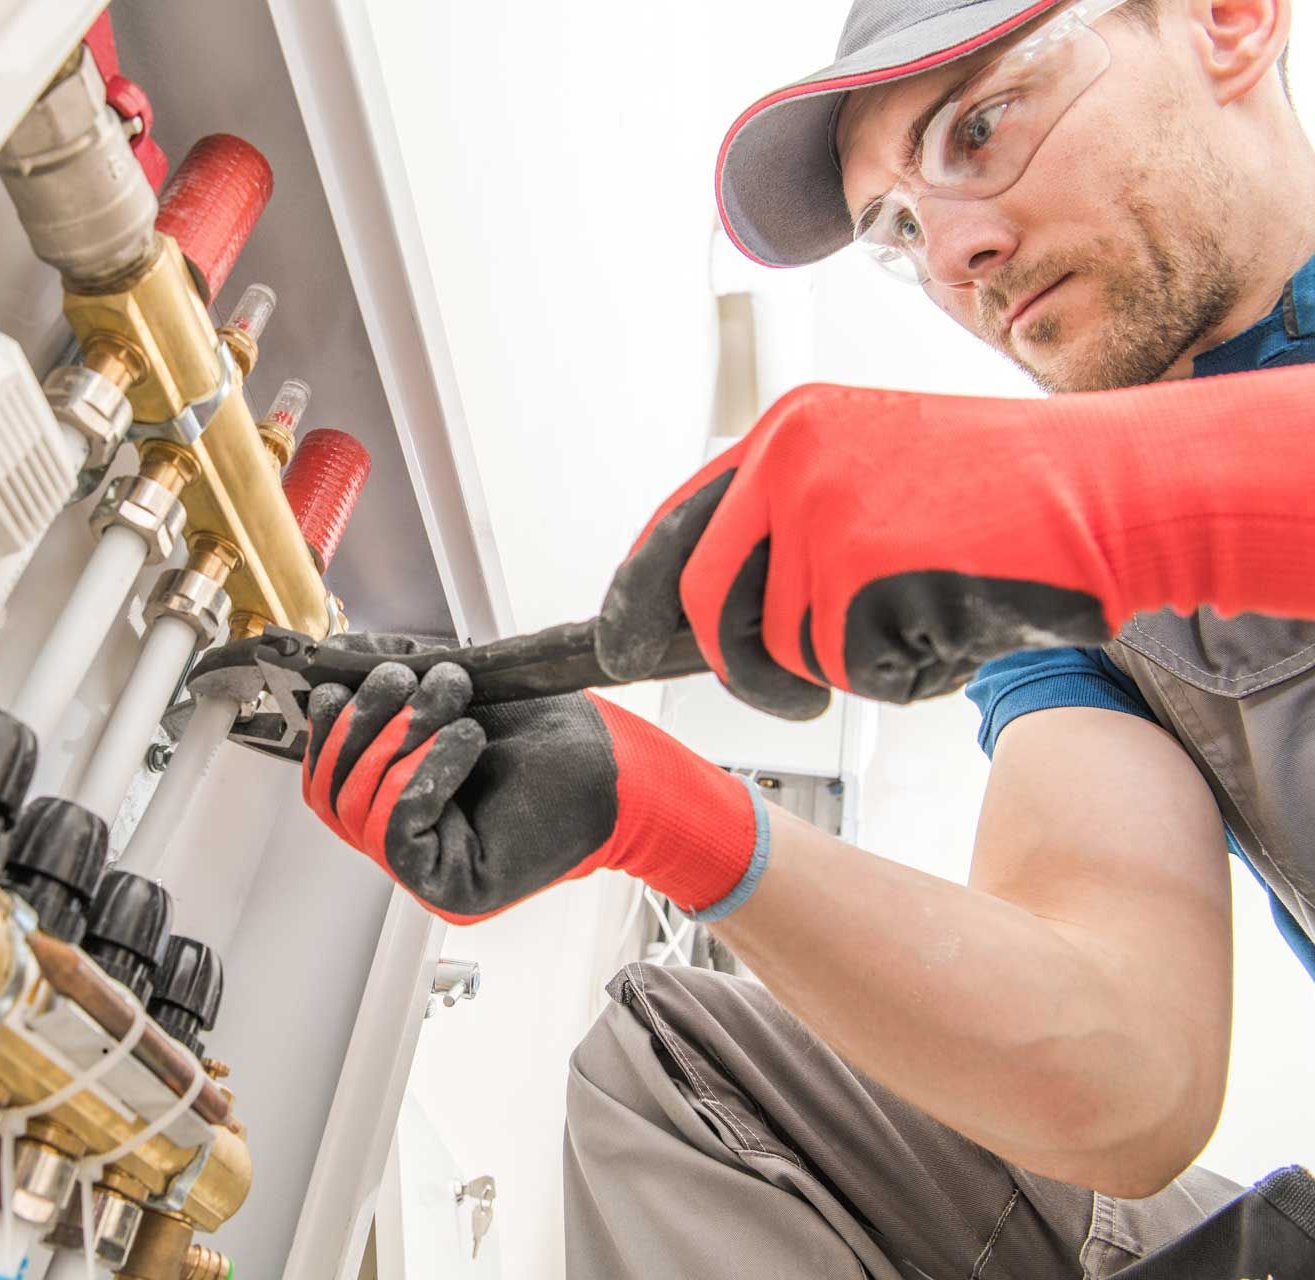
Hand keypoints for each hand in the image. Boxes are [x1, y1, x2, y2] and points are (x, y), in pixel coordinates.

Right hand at [300, 635, 767, 923]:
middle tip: (410, 680)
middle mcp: (408, 844)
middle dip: (363, 724)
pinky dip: (422, 775)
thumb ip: (402, 696)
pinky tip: (466, 741)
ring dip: (398, 741)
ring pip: (359, 812)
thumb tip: (342, 668)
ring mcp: (427, 874)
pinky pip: (398, 832)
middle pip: (332, 796)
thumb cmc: (557, 740)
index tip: (341, 682)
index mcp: (403, 804)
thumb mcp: (462, 703)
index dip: (325, 731)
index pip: (329, 780)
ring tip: (451, 701)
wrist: (622, 770)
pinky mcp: (452, 890)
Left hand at [594, 371, 1314, 717]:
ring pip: (786, 650)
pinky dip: (906, 677)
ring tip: (930, 611)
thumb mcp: (877, 468)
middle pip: (707, 603)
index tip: (621, 646)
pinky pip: (852, 672)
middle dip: (738, 667)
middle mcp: (791, 463)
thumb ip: (791, 517)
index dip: (640, 596)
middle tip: (787, 697)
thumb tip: (705, 606)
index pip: (675, 525)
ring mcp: (825, 517)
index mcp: (788, 429)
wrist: (1112, 492)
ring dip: (851, 665)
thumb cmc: (1006, 495)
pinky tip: (959, 624)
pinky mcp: (866, 577)